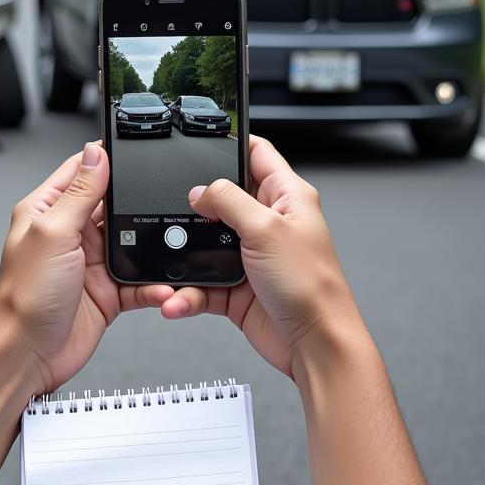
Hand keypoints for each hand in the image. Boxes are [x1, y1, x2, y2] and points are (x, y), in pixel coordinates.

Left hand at [0, 143, 174, 393]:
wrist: (27, 356)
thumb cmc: (24, 298)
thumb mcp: (52, 234)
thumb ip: (78, 194)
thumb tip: (95, 154)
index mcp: (47, 210)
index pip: (80, 170)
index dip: (106, 158)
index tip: (135, 150)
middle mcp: (69, 233)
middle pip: (114, 204)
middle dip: (138, 204)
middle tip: (161, 203)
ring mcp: (90, 262)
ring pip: (134, 242)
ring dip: (151, 248)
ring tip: (166, 249)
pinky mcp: (108, 291)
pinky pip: (140, 280)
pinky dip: (154, 284)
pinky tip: (161, 287)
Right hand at [160, 135, 364, 377]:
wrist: (314, 346)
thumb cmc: (312, 288)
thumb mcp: (267, 229)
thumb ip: (229, 201)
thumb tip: (200, 190)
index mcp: (287, 197)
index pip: (257, 154)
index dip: (233, 142)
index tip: (202, 139)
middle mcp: (269, 223)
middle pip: (222, 198)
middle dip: (195, 205)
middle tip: (175, 207)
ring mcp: (251, 255)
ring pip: (204, 242)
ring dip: (185, 256)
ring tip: (171, 263)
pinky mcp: (236, 286)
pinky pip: (201, 281)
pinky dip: (187, 291)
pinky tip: (179, 297)